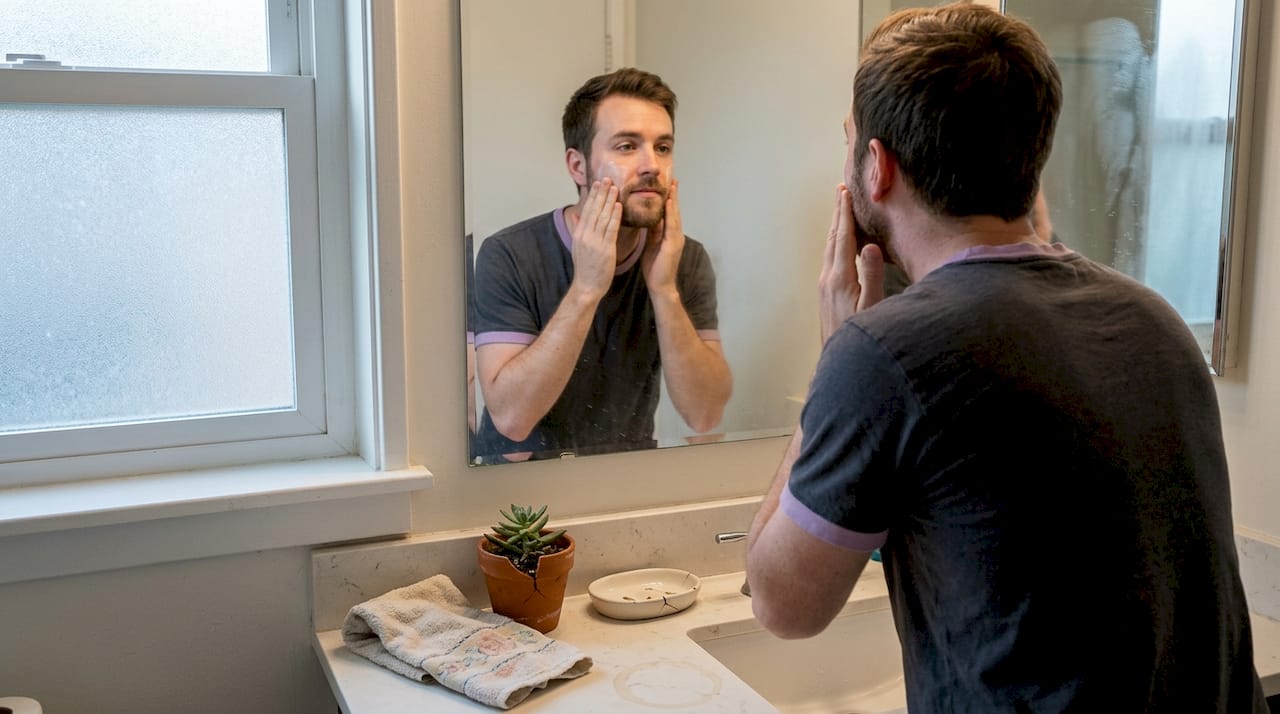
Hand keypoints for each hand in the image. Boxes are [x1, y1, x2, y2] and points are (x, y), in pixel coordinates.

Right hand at [570, 179, 622, 298]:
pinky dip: (615, 216)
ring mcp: (594, 242)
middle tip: (607, 178)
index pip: (587, 210)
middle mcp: (585, 235)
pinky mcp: (605, 249)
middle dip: (601, 193)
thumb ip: (578, 228)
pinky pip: (610, 229)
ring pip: (602, 216)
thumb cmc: (586, 268)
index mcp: (579, 233)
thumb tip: (575, 214)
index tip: (598, 183)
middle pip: (594, 209)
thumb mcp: (577, 246)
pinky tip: (619, 205)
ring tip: (615, 187)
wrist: (587, 286)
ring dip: (609, 200)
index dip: (593, 195)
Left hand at [642, 179, 684, 294]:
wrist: (660, 285)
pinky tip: (668, 203)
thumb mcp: (651, 245)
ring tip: (672, 186)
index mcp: (669, 235)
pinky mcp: (673, 245)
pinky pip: (672, 225)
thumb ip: (652, 232)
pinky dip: (671, 213)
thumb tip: (648, 218)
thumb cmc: (655, 268)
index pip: (669, 214)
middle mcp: (676, 235)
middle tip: (673, 179)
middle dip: (674, 195)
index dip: (669, 200)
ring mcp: (676, 239)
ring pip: (675, 216)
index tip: (668, 186)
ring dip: (674, 201)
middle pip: (674, 211)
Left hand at [818, 184, 883, 342]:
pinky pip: (830, 257)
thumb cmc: (859, 333)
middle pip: (832, 238)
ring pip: (830, 248)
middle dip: (837, 214)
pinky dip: (835, 242)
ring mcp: (825, 285)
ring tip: (840, 209)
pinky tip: (841, 242)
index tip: (845, 193)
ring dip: (835, 227)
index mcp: (840, 277)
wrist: (838, 359)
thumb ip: (872, 276)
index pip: (843, 238)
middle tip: (840, 191)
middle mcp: (828, 277)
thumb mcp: (872, 306)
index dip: (845, 214)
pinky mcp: (826, 292)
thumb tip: (871, 246)